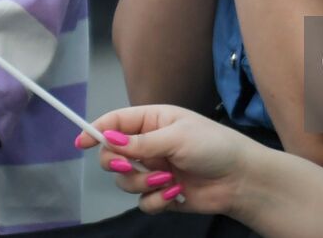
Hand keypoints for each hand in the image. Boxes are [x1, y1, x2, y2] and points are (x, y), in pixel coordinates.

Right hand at [76, 105, 257, 216]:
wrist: (241, 180)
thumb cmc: (214, 147)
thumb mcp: (176, 137)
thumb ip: (140, 142)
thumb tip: (108, 139)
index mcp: (154, 121)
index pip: (116, 122)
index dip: (96, 130)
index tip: (81, 142)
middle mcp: (150, 144)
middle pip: (113, 155)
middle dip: (118, 164)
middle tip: (130, 168)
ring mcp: (155, 169)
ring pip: (125, 181)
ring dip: (142, 183)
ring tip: (167, 180)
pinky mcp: (161, 193)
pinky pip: (142, 201)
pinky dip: (156, 200)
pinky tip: (175, 194)